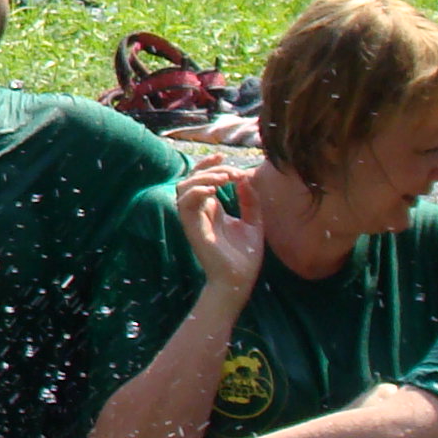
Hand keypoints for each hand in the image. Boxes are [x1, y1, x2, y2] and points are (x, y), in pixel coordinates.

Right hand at [173, 157, 264, 301]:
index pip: (202, 179)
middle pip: (191, 178)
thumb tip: (245, 178)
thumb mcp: (254, 222)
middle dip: (209, 168)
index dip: (209, 164)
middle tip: (231, 171)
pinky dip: (196, 193)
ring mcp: (194, 219)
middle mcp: (200, 211)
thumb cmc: (245, 256)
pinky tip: (213, 192)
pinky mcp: (192, 228)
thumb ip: (250, 201)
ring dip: (202, 178)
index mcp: (212, 209)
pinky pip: (185, 205)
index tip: (226, 157)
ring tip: (223, 179)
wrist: (239, 280)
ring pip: (184, 187)